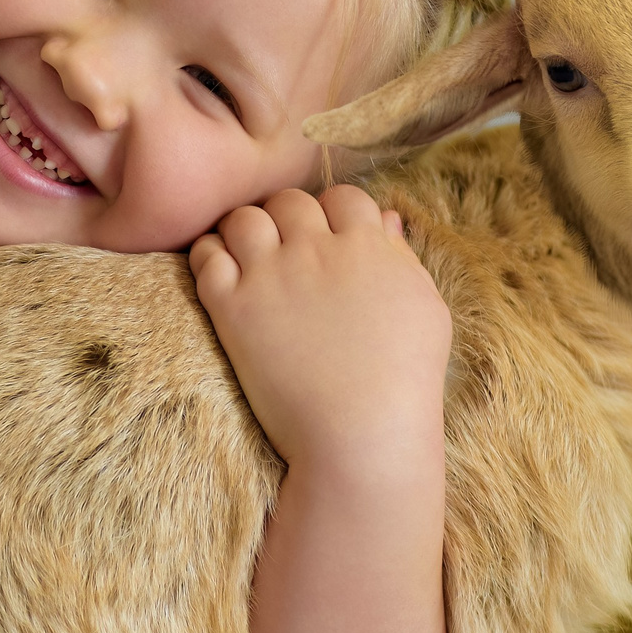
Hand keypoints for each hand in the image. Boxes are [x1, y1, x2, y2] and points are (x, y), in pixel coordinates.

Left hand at [189, 185, 451, 469]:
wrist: (363, 436)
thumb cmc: (406, 381)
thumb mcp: (425, 310)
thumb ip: (402, 257)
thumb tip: (386, 218)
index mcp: (367, 245)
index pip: (343, 197)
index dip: (335, 215)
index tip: (330, 244)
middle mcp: (316, 249)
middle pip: (289, 201)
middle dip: (287, 220)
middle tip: (286, 254)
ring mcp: (271, 275)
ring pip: (243, 218)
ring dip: (244, 232)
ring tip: (249, 260)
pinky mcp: (233, 307)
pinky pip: (206, 256)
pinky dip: (209, 256)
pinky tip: (222, 277)